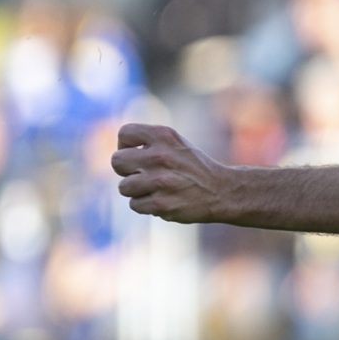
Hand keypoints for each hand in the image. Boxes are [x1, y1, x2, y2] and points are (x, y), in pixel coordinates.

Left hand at [112, 122, 237, 224]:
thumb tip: (116, 155)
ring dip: (136, 191)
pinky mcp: (162, 204)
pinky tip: (163, 200)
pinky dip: (146, 205)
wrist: (222, 191)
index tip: (139, 155)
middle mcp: (161, 155)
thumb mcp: (174, 143)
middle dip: (127, 170)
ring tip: (156, 189)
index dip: (126, 146)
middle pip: (116, 161)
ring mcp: (161, 181)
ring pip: (123, 187)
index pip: (124, 134)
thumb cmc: (192, 167)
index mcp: (164, 135)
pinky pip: (135, 205)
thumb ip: (146, 142)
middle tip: (144, 174)